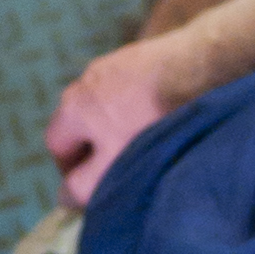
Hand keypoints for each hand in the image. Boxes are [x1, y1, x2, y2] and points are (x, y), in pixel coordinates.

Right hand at [43, 0, 254, 209]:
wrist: (198, 69)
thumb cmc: (152, 122)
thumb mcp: (112, 167)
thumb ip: (83, 187)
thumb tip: (64, 198)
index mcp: (71, 107)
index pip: (56, 145)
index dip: (71, 170)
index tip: (95, 184)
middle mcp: (86, 80)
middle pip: (82, 122)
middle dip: (98, 146)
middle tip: (125, 164)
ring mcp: (116, 63)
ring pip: (110, 104)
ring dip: (122, 123)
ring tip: (151, 138)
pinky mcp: (145, 55)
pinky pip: (135, 87)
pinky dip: (144, 103)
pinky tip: (168, 113)